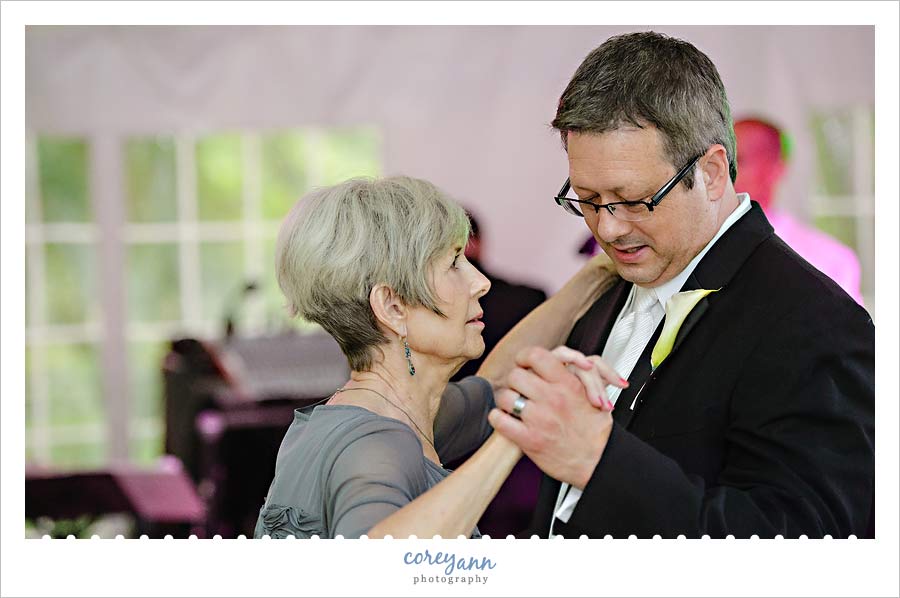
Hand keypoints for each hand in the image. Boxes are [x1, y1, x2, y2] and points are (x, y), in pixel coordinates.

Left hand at [488, 346, 626, 488]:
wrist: (598, 461)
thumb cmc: (595, 430)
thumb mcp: (593, 392)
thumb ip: (576, 372)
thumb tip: (560, 358)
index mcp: (568, 384)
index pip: (536, 356)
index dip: (525, 357)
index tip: (524, 363)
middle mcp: (552, 398)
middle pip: (515, 375)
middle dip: (516, 381)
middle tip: (520, 387)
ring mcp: (539, 419)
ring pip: (505, 396)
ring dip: (506, 399)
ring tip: (513, 404)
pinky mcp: (530, 440)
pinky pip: (500, 420)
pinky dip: (498, 418)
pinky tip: (505, 419)